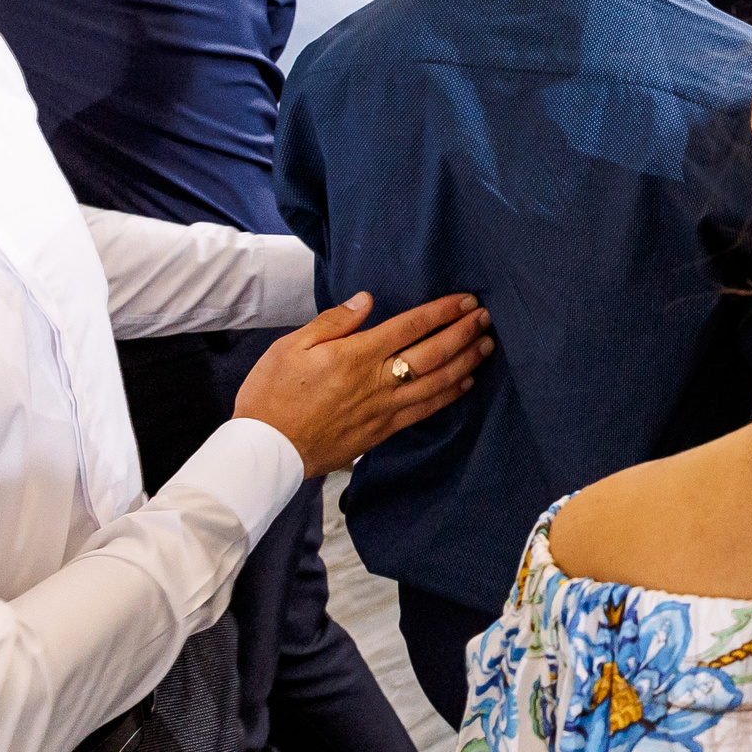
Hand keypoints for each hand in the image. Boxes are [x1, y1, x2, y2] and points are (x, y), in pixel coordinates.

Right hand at [235, 292, 492, 476]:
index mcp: (355, 355)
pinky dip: (449, 395)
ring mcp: (384, 409)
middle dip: (464, 332)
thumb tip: (366, 299)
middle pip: (434, 353)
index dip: (443, 311)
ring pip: (437, 382)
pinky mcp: (382, 431)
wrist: (265, 451)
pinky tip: (466, 383)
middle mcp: (377, 381)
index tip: (466, 300)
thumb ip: (332, 322)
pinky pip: (425, 410)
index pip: (410, 326)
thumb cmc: (271, 394)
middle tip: (486, 317)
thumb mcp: (291, 347)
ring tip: (487, 345)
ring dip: (466, 361)